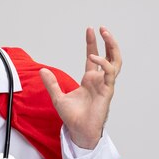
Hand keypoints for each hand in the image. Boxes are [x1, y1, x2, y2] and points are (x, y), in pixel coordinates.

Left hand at [40, 26, 121, 149]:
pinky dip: (103, 63)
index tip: (90, 30)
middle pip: (110, 56)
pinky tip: (93, 57)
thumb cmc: (72, 117)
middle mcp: (99, 80)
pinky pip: (109, 72)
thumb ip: (51, 83)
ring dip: (112, 47)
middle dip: (108, 41)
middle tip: (102, 28)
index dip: (92, 43)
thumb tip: (42, 70)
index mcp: (89, 80)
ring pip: (115, 61)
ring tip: (105, 34)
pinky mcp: (107, 90)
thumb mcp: (57, 97)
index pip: (93, 58)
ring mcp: (105, 84)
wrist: (79, 130)